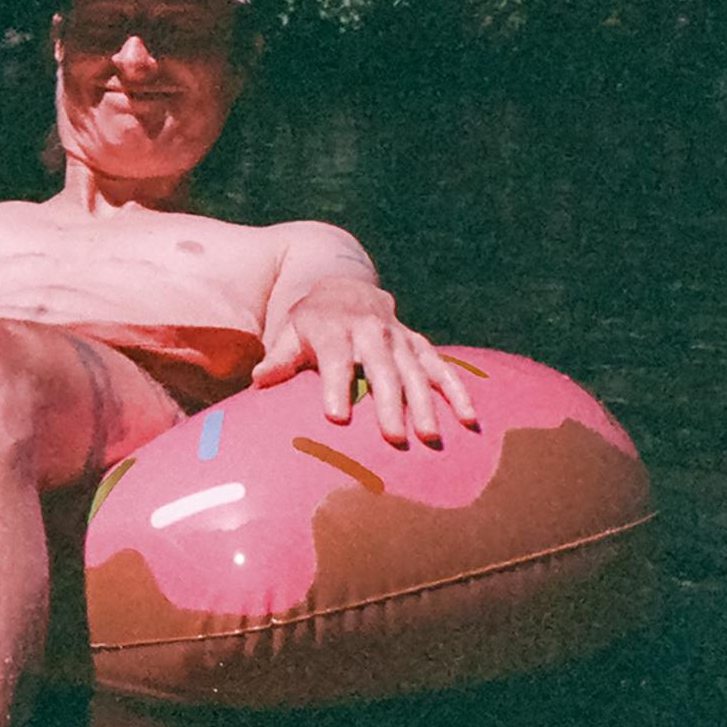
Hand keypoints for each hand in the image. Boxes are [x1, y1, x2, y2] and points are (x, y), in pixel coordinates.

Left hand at [252, 281, 476, 446]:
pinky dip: (457, 390)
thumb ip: (279, 358)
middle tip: (394, 438)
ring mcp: (398, 337)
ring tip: (431, 436)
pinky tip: (468, 418)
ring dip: (426, 403)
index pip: (336, 359)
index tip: (337, 417)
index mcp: (334, 330)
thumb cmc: (310, 323)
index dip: (337, 386)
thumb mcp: (290, 333)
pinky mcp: (418, 343)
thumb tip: (258, 380)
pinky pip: (441, 366)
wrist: (342, 287)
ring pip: (415, 371)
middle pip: (382, 369)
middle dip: (389, 403)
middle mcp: (370, 331)